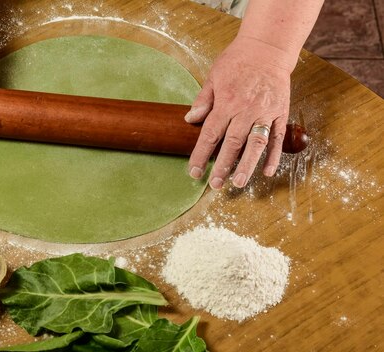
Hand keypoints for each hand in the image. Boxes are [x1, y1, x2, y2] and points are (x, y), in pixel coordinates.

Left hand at [186, 36, 292, 188]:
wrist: (268, 48)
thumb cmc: (237, 62)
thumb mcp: (214, 76)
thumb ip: (203, 100)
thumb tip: (190, 119)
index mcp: (227, 102)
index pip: (210, 134)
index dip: (201, 155)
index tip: (194, 172)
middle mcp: (246, 109)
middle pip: (233, 142)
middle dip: (223, 165)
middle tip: (215, 185)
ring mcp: (266, 112)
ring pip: (256, 143)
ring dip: (247, 165)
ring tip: (238, 182)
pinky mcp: (281, 113)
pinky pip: (277, 137)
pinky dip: (273, 156)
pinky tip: (267, 172)